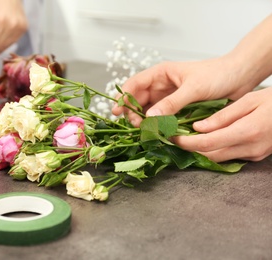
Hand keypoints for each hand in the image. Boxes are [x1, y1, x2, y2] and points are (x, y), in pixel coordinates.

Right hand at [112, 57, 257, 126]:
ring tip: (146, 132)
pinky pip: (161, 118)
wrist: (240, 77)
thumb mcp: (194, 88)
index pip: (134, 84)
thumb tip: (151, 118)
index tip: (117, 111)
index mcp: (160, 74)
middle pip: (137, 101)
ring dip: (145, 122)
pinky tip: (157, 133)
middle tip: (137, 126)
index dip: (123, 97)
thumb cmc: (218, 75)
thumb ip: (172, 103)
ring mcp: (168, 98)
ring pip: (148, 111)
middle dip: (133, 113)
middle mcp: (161, 86)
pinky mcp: (177, 109)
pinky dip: (158, 126)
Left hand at [173, 87, 271, 161]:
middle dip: (190, 150)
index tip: (172, 138)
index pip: (207, 143)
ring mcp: (255, 155)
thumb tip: (198, 128)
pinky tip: (206, 141)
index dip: (186, 143)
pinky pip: (230, 157)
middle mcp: (251, 148)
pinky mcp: (257, 156)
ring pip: (219, 159)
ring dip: (201, 152)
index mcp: (247, 131)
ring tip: (185, 140)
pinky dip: (215, 150)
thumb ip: (222, 116)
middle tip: (173, 140)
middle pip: (211, 155)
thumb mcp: (249, 100)